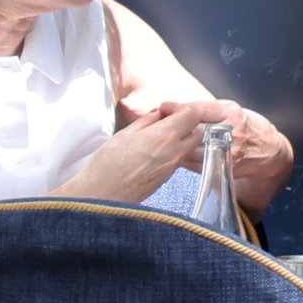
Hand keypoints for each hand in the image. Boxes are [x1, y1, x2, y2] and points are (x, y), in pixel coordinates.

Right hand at [98, 98, 248, 195]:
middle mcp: (175, 152)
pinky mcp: (167, 178)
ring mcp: (173, 167)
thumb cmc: (109, 164)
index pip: (194, 114)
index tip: (167, 109)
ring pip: (190, 147)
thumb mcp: (126, 133)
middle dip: (188, 122)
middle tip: (168, 120)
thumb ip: (147, 120)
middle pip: (198, 131)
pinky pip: (180, 159)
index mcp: (166, 135)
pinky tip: (155, 149)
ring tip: (159, 134)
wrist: (103, 195)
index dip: (183, 107)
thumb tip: (158, 114)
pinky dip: (174, 150)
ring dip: (182, 137)